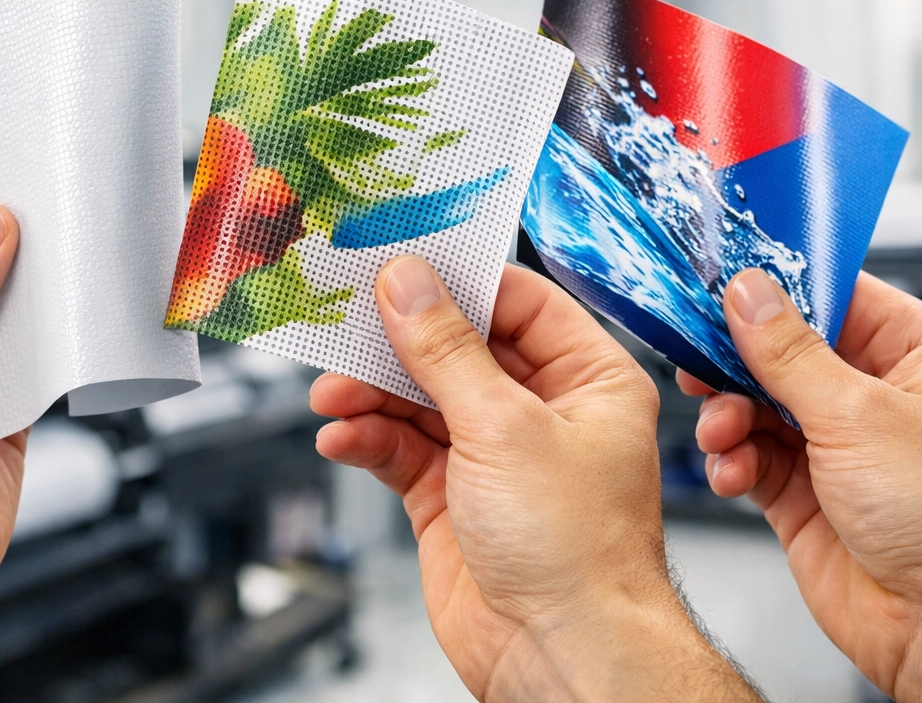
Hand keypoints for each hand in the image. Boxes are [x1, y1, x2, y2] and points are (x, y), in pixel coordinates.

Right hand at [314, 258, 759, 700]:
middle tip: (349, 324)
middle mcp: (542, 412)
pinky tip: (342, 436)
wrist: (561, 655)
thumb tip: (407, 283)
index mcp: (587, 379)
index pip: (518, 303)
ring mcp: (493, 456)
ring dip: (372, 393)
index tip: (400, 266)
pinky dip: (367, 438)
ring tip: (335, 394)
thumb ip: (445, 350)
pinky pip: (400, 448)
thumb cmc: (579, 552)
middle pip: (458, 348)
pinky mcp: (452, 498)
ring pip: (419, 398)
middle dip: (399, 343)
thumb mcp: (504, 427)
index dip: (458, 283)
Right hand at [684, 269, 921, 701]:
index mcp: (909, 352)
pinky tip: (732, 471)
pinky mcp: (801, 491)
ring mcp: (834, 443)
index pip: (829, 292)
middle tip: (697, 360)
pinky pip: (746, 455)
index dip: (772, 288)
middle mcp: (871, 393)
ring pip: (752, 401)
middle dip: (733, 359)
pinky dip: (730, 459)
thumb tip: (746, 292)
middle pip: (779, 348)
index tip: (716, 283)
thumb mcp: (858, 413)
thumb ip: (788, 351)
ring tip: (723, 433)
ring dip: (726, 415)